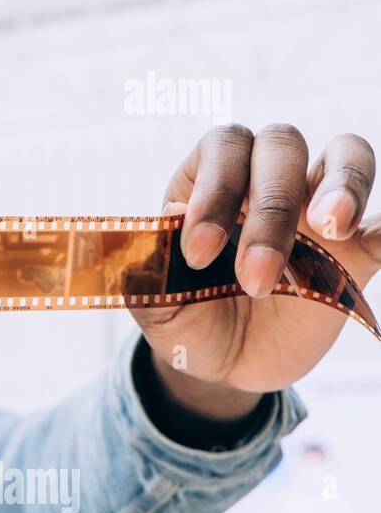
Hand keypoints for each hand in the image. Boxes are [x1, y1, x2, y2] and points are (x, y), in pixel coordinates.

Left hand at [131, 124, 379, 403]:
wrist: (223, 366)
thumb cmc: (184, 316)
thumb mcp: (155, 300)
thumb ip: (153, 262)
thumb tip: (173, 214)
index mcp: (207, 179)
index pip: (222, 149)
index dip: (214, 190)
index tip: (199, 253)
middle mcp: (264, 179)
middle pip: (282, 146)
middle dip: (270, 208)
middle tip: (255, 277)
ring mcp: (316, 209)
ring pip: (347, 155)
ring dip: (344, 186)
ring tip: (333, 228)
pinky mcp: (357, 252)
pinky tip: (375, 243)